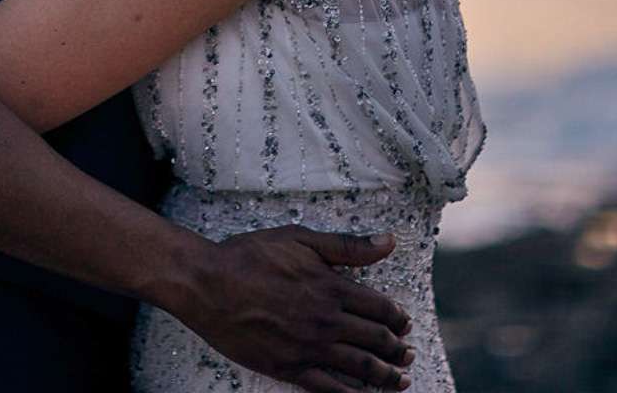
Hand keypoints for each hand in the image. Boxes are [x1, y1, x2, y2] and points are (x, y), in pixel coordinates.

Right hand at [172, 226, 414, 391]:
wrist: (208, 285)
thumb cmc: (250, 256)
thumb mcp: (300, 239)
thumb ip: (347, 245)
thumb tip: (388, 242)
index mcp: (331, 287)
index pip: (380, 307)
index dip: (397, 317)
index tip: (404, 322)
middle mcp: (326, 320)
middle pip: (376, 340)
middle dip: (397, 349)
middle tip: (408, 354)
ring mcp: (309, 347)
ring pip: (360, 367)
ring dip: (386, 376)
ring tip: (400, 381)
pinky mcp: (288, 367)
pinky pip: (328, 389)